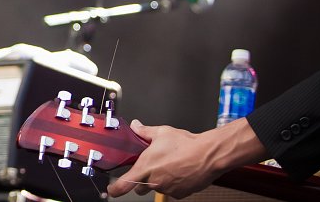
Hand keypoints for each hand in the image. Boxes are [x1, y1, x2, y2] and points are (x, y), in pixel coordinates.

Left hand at [107, 118, 265, 198]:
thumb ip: (144, 131)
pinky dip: (172, 184)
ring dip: (158, 180)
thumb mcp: (161, 133)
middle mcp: (154, 180)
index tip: (112, 190)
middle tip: (151, 167)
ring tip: (168, 166)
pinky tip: (178, 172)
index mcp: (145, 166)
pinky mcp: (179, 194)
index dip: (116, 189)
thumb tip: (136, 126)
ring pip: (156, 188)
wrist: (207, 155)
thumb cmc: (185, 144)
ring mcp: (167, 188)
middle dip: (142, 179)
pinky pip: (171, 190)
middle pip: (140, 187)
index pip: (124, 184)